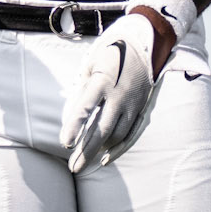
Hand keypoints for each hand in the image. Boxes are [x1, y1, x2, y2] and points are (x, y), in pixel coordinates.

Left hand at [59, 13, 158, 172]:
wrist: (145, 43)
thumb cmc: (111, 52)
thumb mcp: (91, 63)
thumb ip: (82, 87)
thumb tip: (73, 114)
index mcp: (103, 81)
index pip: (86, 108)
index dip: (75, 127)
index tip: (65, 144)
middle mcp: (119, 95)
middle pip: (102, 129)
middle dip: (86, 151)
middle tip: (73, 168)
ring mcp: (132, 104)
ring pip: (116, 135)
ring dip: (100, 151)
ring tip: (83, 162)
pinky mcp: (140, 108)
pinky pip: (131, 133)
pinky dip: (119, 148)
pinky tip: (106, 159)